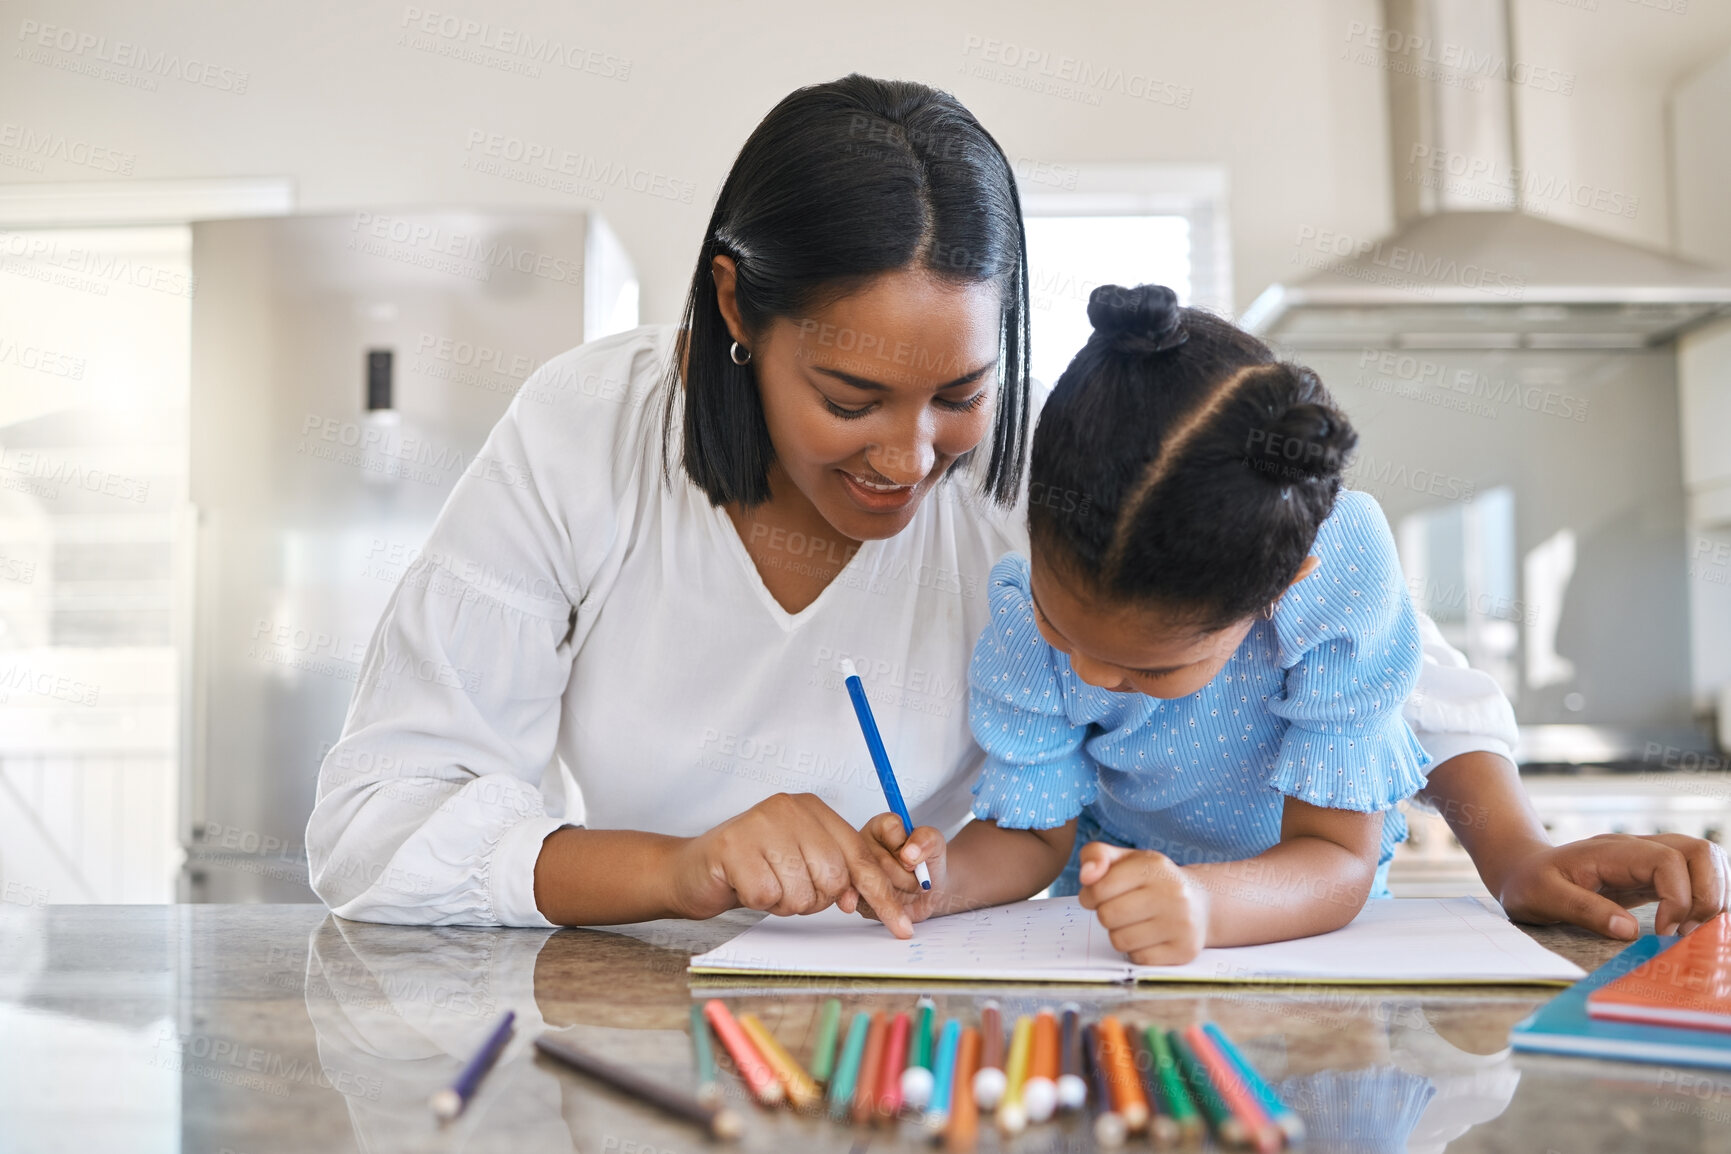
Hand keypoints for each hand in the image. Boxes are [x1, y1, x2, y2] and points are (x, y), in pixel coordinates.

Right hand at [669, 793, 914, 936]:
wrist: (693, 870)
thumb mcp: (801, 863)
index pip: (860, 857)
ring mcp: (759, 824)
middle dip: (815, 899)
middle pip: (833, 877)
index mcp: (813, 809)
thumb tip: (855, 898)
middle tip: (789, 890)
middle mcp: (789, 808)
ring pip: (801, 891)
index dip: (882, 896)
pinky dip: (759, 902)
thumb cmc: (753, 868)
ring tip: (766, 885)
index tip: (902, 927)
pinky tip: (746, 886)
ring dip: (785, 902)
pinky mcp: (732, 847)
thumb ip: (834, 873)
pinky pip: (768, 896)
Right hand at [853, 812, 950, 924]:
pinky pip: (875, 906)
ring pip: (879, 886)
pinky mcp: (857, 899)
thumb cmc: (927, 863)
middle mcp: (862, 847)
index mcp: (878, 827)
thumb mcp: (935, 845)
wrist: (929, 891)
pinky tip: (897, 901)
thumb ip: (926, 839)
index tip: (915, 858)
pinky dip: (893, 909)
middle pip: (883, 862)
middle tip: (916, 877)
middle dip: (908, 876)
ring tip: (906, 888)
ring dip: (902, 893)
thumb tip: (909, 853)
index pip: (890, 827)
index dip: (907, 846)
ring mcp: (856, 873)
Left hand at [1077, 842, 1209, 964]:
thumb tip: (1086, 876)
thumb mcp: (1127, 859)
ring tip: (1135, 922)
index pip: (1099, 888)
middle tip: (1119, 908)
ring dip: (1119, 934)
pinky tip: (1149, 937)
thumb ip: (1097, 855)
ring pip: (1120, 940)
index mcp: (1153, 866)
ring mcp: (1181, 924)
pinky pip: (1138, 958)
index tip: (1100, 894)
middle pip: (1107, 916)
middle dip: (1106, 914)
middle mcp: (1172, 893)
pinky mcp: (1184, 950)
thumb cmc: (1154, 881)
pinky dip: (1136, 950)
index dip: (1090, 894)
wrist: (1202, 904)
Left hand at [1497, 833, 1729, 938]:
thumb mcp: (1542, 897)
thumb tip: (1629, 931)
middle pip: (1701, 852)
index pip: (1668, 861)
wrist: (1521, 869)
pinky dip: (1704, 899)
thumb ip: (1583, 910)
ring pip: (1705, 861)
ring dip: (1712, 896)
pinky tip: (1688, 926)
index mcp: (1612, 851)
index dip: (1678, 898)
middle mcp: (1637, 849)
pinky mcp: (1651, 876)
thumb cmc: (1528, 882)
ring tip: (1690, 931)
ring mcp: (1647, 860)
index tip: (1663, 932)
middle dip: (1708, 895)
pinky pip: (1694, 877)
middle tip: (1687, 933)